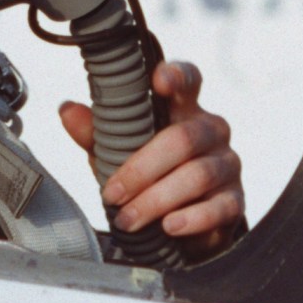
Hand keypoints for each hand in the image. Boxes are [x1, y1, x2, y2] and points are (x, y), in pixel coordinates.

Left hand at [59, 60, 243, 251]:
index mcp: (183, 109)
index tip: (160, 80)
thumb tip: (68, 109)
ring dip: (156, 200)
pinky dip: (190, 219)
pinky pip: (218, 207)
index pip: (188, 80)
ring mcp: (227, 164)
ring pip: (196, 175)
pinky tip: (168, 226)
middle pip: (182, 139)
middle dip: (141, 169)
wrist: (178, 226)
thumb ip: (95, 132)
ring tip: (128, 219)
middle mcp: (210, 130)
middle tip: (112, 194)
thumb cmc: (149, 177)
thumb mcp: (116, 153)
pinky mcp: (235, 200)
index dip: (177, 76)